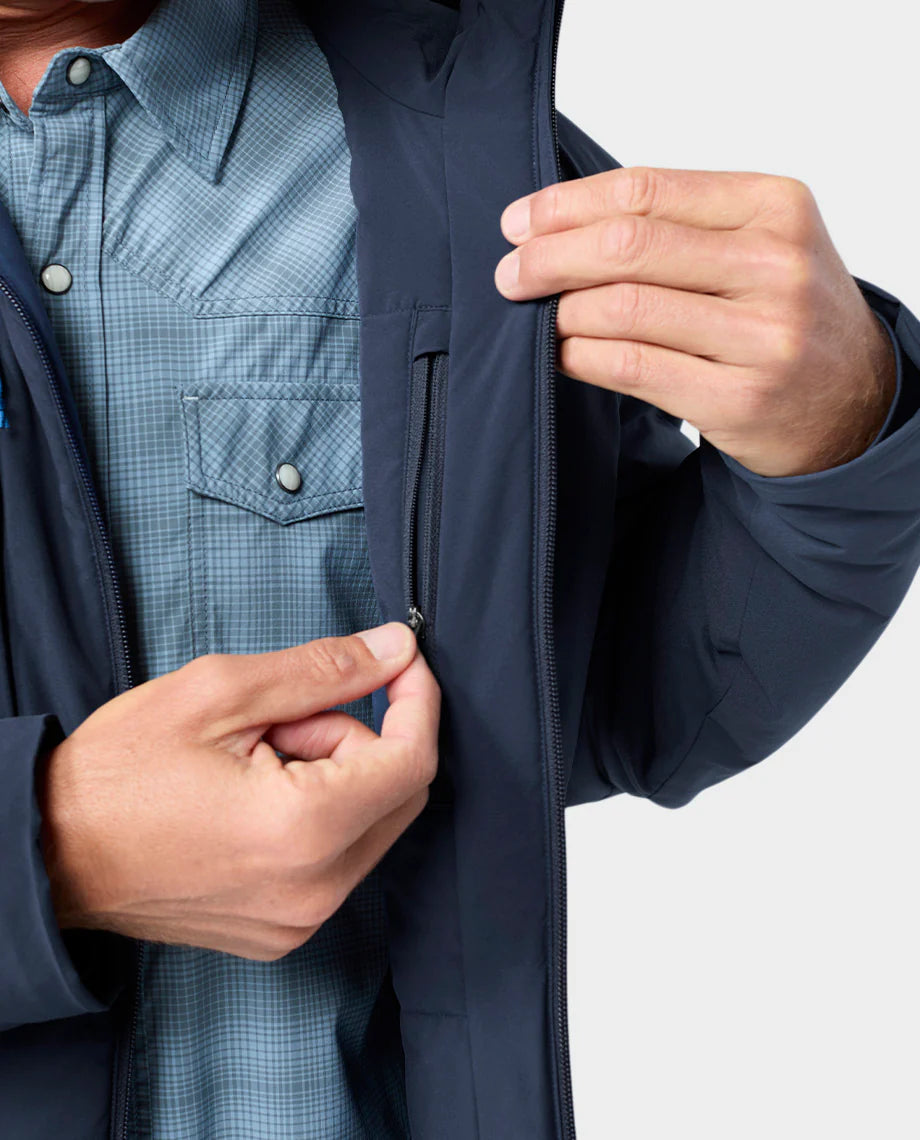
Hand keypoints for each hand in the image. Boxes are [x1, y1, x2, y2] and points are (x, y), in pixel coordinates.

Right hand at [38, 623, 438, 960]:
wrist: (52, 853)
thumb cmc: (119, 773)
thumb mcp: (218, 694)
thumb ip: (322, 670)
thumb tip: (396, 649)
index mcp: (303, 831)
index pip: (412, 760)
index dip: (418, 700)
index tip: (402, 663)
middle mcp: (315, 890)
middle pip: (399, 792)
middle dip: (359, 736)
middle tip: (283, 719)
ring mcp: (301, 921)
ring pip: (372, 822)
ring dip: (334, 775)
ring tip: (255, 762)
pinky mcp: (286, 932)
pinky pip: (341, 859)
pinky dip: (319, 816)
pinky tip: (255, 802)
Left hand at [495, 167, 897, 476]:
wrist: (851, 398)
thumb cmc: (784, 314)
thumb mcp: (757, 244)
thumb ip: (679, 225)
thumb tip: (560, 224)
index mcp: (775, 206)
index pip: (646, 189)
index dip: (567, 205)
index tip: (519, 222)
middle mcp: (774, 264)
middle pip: (628, 246)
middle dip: (549, 258)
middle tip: (509, 274)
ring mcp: (762, 335)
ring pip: (624, 308)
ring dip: (561, 312)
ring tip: (537, 315)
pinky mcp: (740, 397)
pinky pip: (633, 367)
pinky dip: (581, 357)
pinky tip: (563, 353)